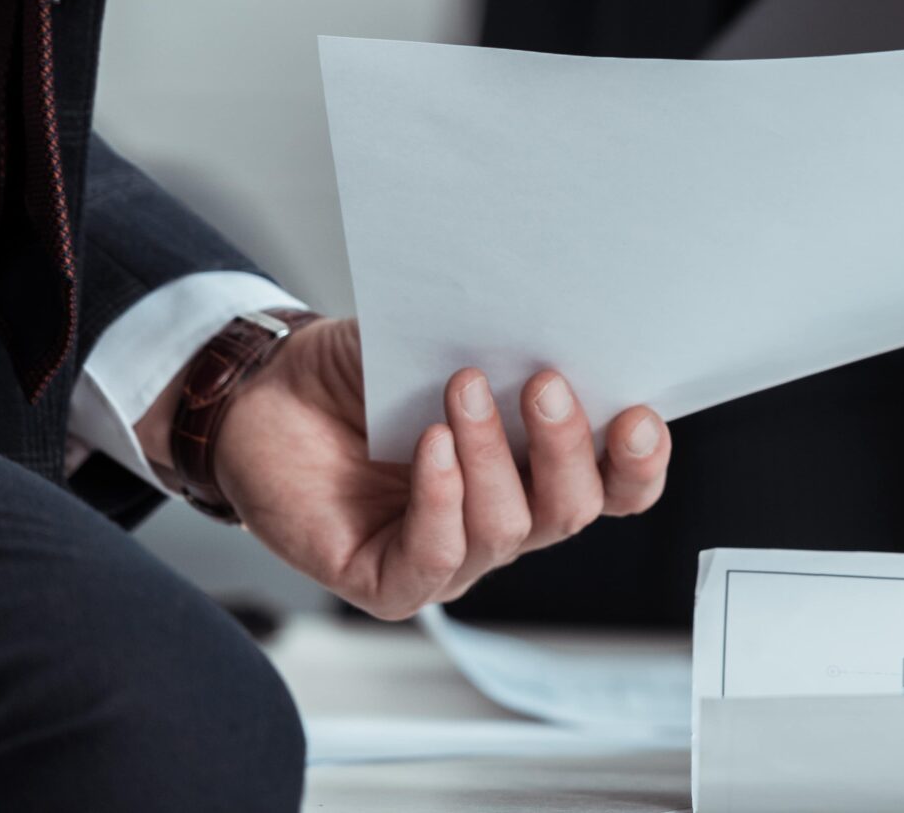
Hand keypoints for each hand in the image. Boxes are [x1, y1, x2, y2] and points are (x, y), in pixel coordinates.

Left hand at [166, 317, 672, 620]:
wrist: (264, 393)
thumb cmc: (361, 373)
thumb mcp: (446, 344)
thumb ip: (505, 349)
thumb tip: (557, 322)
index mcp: (535, 469)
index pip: (615, 487)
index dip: (639, 462)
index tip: (638, 414)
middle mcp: (502, 520)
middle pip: (571, 510)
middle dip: (568, 446)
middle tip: (545, 381)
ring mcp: (449, 557)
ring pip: (507, 529)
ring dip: (491, 454)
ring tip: (463, 388)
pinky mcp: (388, 581)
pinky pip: (436, 558)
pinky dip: (441, 498)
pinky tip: (429, 447)